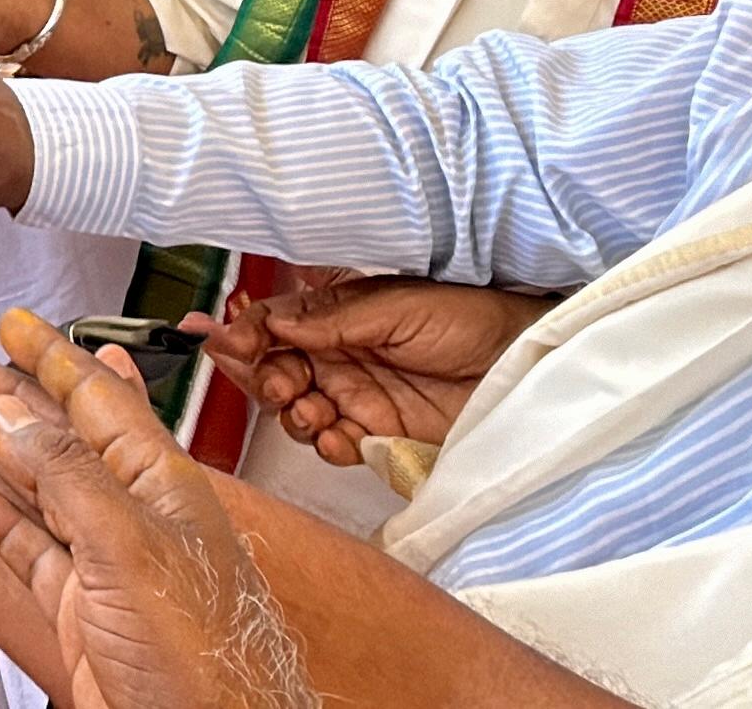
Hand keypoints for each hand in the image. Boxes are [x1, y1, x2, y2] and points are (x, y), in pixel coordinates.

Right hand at [0, 310, 312, 708]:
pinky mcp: (84, 613)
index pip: (101, 399)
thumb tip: (14, 414)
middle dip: (15, 397)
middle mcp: (136, 518)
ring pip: (42, 491)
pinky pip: (32, 550)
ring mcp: (108, 567)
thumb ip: (69, 477)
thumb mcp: (131, 547)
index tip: (17, 325)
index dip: (55, 356)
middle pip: (65, 439)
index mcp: (162, 485)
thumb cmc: (206, 659)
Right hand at [207, 278, 552, 465]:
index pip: (277, 326)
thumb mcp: (400, 305)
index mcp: (339, 318)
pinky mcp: (380, 436)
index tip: (227, 344)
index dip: (247, 335)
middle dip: (267, 380)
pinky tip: (335, 438)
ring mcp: (358, 399)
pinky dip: (326, 445)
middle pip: (277, 372)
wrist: (525, 365)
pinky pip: (335, 445)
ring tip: (313, 413)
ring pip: (298, 412)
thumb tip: (277, 321)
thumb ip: (336, 319)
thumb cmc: (470, 319)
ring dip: (294, 415)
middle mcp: (341, 358)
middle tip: (284, 384)